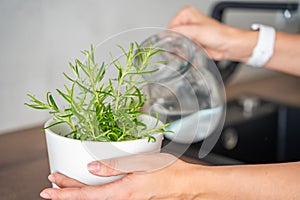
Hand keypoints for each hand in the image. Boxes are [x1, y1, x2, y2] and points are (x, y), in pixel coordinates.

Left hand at [40, 153, 205, 199]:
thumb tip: (91, 167)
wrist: (186, 184)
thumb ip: (115, 166)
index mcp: (123, 192)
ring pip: (95, 196)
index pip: (87, 195)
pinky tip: (90, 183)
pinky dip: (92, 190)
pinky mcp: (131, 194)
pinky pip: (105, 194)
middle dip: (67, 190)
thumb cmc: (169, 173)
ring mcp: (126, 198)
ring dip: (77, 190)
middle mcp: (122, 198)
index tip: (49, 189)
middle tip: (51, 182)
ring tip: (64, 183)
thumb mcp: (142, 164)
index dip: (66, 192)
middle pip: (88, 197)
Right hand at [168, 6, 255, 61]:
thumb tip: (166, 35)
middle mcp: (187, 22)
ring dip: (182, 49)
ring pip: (177, 44)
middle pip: (173, 36)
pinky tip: (192, 53)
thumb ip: (179, 32)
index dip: (173, 36)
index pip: (170, 26)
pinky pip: (183, 49)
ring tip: (192, 49)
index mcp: (186, 14)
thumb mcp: (196, 31)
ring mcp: (190, 33)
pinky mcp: (192, 42)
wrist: (229, 45)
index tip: (178, 42)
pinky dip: (186, 53)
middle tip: (186, 47)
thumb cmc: (219, 34)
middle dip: (177, 44)